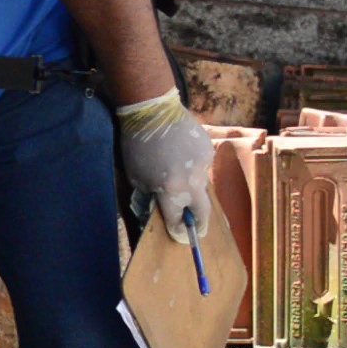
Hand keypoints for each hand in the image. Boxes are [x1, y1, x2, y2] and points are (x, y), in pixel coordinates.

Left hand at [115, 89, 214, 242]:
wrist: (153, 110)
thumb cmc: (138, 146)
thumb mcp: (136, 178)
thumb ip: (151, 196)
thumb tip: (160, 209)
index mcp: (172, 190)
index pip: (178, 219)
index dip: (178, 230)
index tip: (180, 237)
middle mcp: (193, 181)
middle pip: (203, 211)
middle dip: (200, 223)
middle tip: (198, 230)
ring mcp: (204, 165)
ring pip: (202, 186)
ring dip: (192, 189)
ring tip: (177, 176)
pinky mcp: (210, 151)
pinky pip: (203, 168)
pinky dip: (193, 168)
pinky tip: (181, 157)